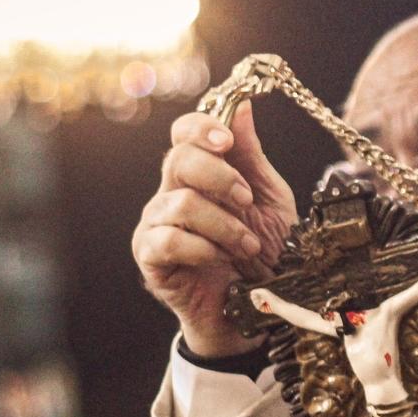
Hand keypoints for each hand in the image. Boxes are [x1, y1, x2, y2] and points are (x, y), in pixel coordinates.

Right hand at [132, 104, 296, 356]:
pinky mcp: (150, 256)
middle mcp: (171, 192)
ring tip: (247, 247)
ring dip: (224, 226)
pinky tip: (221, 260)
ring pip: (181, 203)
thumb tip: (244, 105)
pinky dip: (203, 249)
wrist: (255, 310)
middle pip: (178, 160)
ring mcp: (156, 224)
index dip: (202, 129)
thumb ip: (251, 156)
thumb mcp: (267, 199)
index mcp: (199, 174)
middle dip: (221, 178)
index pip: (184, 133)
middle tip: (246, 202)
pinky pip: (168, 240)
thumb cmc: (262, 253)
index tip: (227, 141)